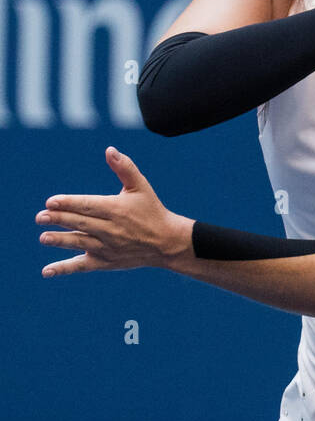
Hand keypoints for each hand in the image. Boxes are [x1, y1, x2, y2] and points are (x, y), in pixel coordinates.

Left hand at [35, 147, 192, 276]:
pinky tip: (46, 270)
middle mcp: (112, 230)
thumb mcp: (141, 187)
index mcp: (117, 209)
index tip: (51, 201)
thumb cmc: (152, 210)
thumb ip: (125, 168)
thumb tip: (109, 150)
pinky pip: (83, 266)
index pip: (89, 205)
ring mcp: (108, 248)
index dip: (69, 203)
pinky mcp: (106, 262)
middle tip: (40, 217)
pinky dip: (64, 268)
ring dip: (61, 241)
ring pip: (80, 243)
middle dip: (60, 220)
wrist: (166, 243)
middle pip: (81, 224)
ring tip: (44, 237)